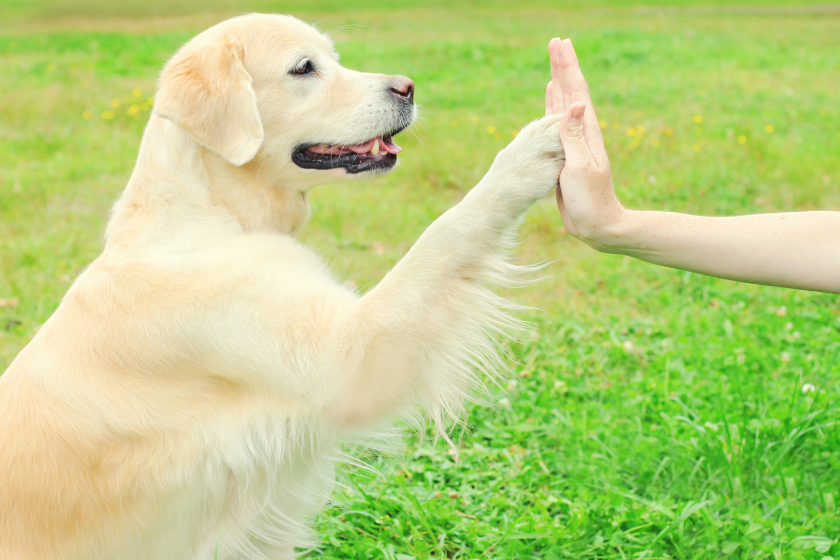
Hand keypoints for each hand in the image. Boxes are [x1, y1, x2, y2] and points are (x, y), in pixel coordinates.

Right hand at [546, 38, 623, 247]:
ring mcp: (574, 141)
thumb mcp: (582, 167)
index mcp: (587, 132)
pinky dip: (553, 105)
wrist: (597, 224)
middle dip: (563, 66)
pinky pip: (556, 121)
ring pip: (563, 103)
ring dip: (558, 81)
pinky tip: (550, 96)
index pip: (576, 92)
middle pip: (571, 91)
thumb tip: (575, 104)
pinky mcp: (565, 152)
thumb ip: (575, 136)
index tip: (561, 44)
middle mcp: (582, 132)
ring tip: (554, 62)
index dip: (568, 67)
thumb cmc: (591, 200)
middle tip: (556, 42)